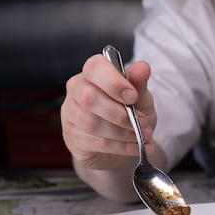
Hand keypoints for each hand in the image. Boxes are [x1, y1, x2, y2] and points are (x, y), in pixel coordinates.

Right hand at [61, 53, 156, 170]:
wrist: (124, 142)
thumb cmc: (131, 112)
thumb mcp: (141, 97)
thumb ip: (139, 83)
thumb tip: (143, 67)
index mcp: (93, 74)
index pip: (94, 68)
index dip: (113, 82)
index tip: (133, 96)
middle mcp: (76, 90)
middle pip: (89, 98)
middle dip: (120, 114)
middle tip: (144, 123)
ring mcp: (70, 114)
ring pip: (92, 124)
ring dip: (123, 133)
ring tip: (144, 136)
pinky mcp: (72, 137)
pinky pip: (96, 143)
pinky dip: (121, 146)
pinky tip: (137, 147)